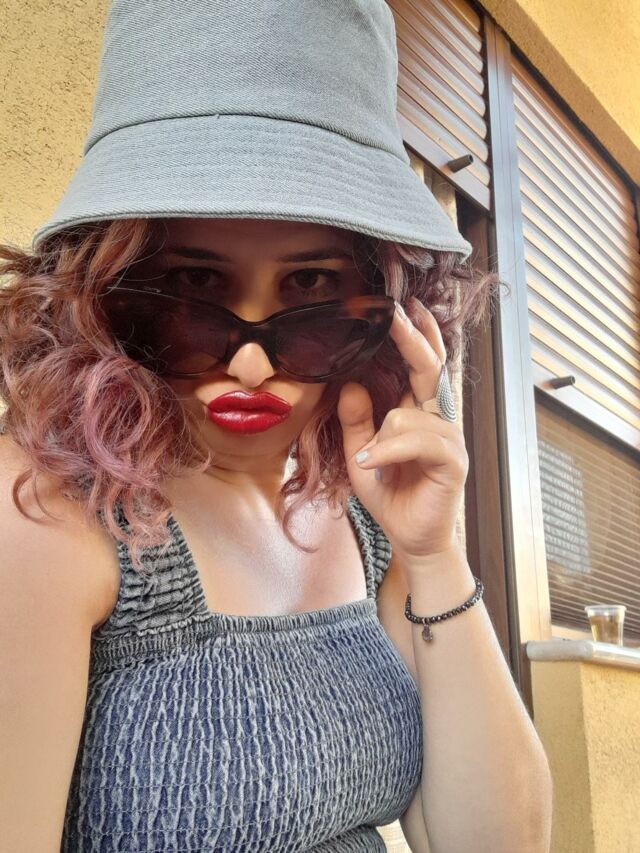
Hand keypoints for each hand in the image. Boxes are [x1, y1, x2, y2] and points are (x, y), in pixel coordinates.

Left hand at [337, 296, 468, 560]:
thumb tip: (350, 384)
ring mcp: (450, 439)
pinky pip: (417, 440)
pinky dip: (389, 449)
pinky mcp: (452, 461)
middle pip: (431, 368)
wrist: (412, 539)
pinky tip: (373, 463)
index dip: (417, 335)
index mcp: (422, 414)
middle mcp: (440, 420)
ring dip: (382, 434)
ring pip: (409, 413)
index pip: (424, 365)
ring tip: (368, 461)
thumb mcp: (362, 454)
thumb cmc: (392, 495)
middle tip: (396, 312)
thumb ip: (356, 421)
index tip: (403, 307)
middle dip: (413, 338)